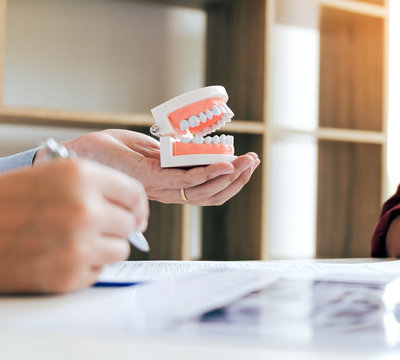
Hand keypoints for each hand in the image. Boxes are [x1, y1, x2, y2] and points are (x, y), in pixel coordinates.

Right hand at [0, 159, 147, 292]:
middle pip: (129, 224)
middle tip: (94, 227)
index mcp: (81, 176)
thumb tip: (132, 206)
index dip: (137, 206)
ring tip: (74, 240)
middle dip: (116, 226)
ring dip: (103, 247)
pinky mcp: (68, 275)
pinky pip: (98, 271)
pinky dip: (85, 266)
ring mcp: (78, 245)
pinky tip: (60, 255)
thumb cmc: (6, 202)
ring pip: (119, 249)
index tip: (135, 214)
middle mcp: (84, 209)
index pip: (135, 194)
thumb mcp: (51, 175)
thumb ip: (95, 186)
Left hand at [37, 129, 259, 204]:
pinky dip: (207, 174)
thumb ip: (173, 153)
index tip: (248, 163)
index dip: (231, 181)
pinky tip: (224, 164)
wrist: (78, 151)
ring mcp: (161, 186)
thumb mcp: (148, 149)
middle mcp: (169, 190)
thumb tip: (197, 150)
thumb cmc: (110, 150)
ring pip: (203, 190)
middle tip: (254, 162)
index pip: (209, 190)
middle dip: (238, 179)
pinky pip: (185, 180)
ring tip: (247, 162)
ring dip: (229, 177)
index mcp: (170, 185)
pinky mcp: (150, 177)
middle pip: (212, 194)